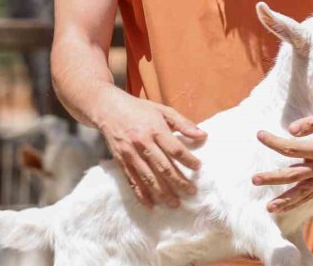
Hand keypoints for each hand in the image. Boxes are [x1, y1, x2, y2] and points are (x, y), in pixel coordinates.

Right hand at [94, 86, 206, 208]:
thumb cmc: (140, 109)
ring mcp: (130, 154)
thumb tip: (203, 135)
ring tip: (174, 203)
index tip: (198, 167)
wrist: (109, 109)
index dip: (188, 159)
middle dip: (178, 181)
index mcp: (155, 129)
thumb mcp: (163, 110)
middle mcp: (142, 143)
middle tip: (191, 192)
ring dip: (162, 192)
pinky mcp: (121, 161)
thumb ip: (184, 123)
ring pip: (148, 177)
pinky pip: (132, 181)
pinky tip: (151, 204)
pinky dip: (141, 194)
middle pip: (163, 167)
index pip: (175, 149)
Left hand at [251, 108, 312, 212]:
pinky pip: (311, 196)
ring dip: (285, 201)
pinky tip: (282, 209)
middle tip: (254, 179)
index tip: (259, 134)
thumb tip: (290, 130)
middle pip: (293, 174)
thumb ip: (311, 123)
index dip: (274, 141)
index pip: (292, 148)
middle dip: (273, 178)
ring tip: (268, 208)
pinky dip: (297, 204)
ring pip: (302, 192)